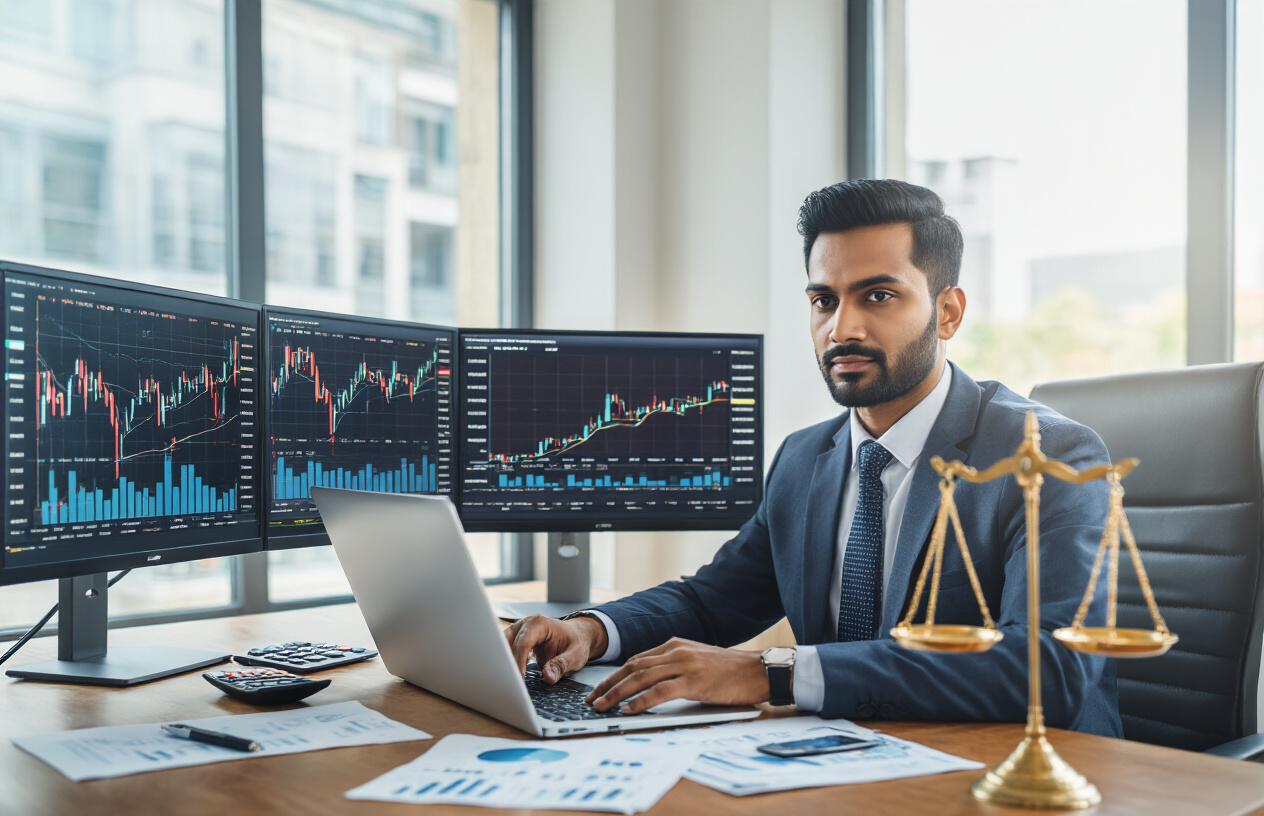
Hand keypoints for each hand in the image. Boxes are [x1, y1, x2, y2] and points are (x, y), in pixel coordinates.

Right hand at [503, 614, 608, 682]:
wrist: (576, 636)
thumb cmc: (576, 642)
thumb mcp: (576, 655)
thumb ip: (562, 665)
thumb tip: (548, 677)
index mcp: (539, 623)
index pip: (523, 642)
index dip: (519, 661)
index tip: (519, 678)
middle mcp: (525, 624)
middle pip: (507, 643)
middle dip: (506, 661)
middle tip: (508, 681)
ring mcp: (518, 631)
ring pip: (501, 646)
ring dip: (502, 662)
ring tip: (505, 680)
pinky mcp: (515, 640)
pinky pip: (504, 650)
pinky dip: (504, 662)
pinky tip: (506, 675)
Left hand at [585, 638, 768, 713]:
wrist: (759, 671)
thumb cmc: (731, 671)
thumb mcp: (697, 662)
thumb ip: (675, 667)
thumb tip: (649, 685)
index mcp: (675, 645)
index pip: (636, 660)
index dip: (614, 675)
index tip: (599, 689)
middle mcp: (676, 651)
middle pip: (632, 667)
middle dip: (608, 684)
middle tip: (592, 700)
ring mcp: (685, 665)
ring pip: (641, 677)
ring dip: (617, 693)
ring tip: (602, 707)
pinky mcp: (695, 681)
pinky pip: (660, 691)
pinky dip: (641, 701)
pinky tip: (629, 710)